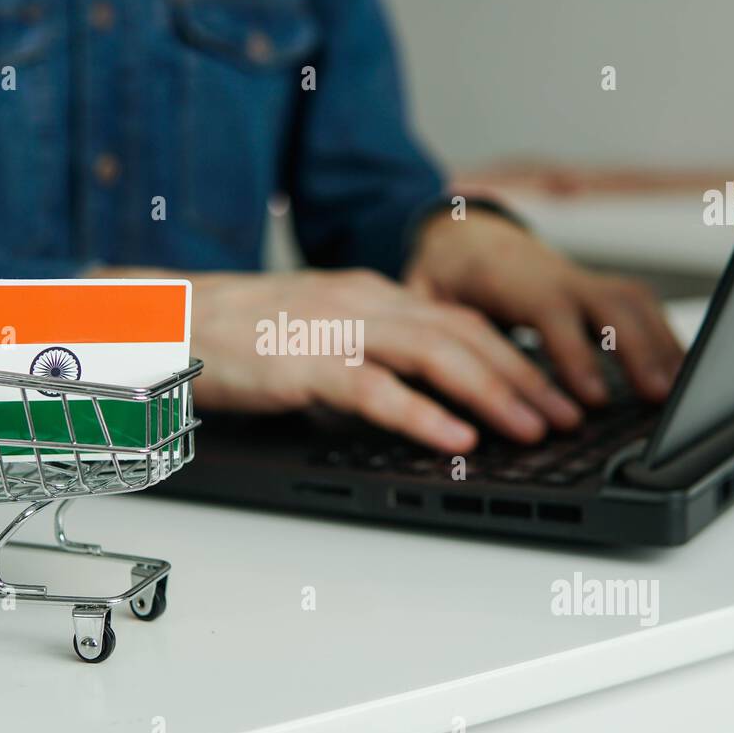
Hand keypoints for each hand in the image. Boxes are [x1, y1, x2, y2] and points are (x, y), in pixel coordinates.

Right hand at [187, 270, 584, 453]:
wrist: (169, 322)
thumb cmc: (238, 334)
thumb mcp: (317, 332)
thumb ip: (367, 353)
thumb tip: (413, 392)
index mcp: (369, 294)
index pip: (458, 318)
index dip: (511, 353)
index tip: (549, 387)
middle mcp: (362, 302)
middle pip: (462, 333)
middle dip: (522, 375)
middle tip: (564, 415)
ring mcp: (334, 329)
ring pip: (434, 353)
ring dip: (491, 392)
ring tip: (531, 428)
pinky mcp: (303, 363)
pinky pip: (376, 389)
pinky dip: (422, 414)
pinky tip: (456, 438)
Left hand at [405, 210, 683, 405]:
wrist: (463, 236)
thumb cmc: (443, 276)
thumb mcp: (424, 299)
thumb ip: (431, 329)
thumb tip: (431, 374)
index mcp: (509, 279)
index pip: (551, 313)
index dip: (575, 354)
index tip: (593, 397)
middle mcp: (555, 275)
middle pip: (609, 305)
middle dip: (638, 351)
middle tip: (658, 398)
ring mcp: (582, 279)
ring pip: (633, 303)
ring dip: (661, 345)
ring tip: (679, 394)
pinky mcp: (598, 289)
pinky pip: (642, 307)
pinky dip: (666, 337)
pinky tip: (681, 373)